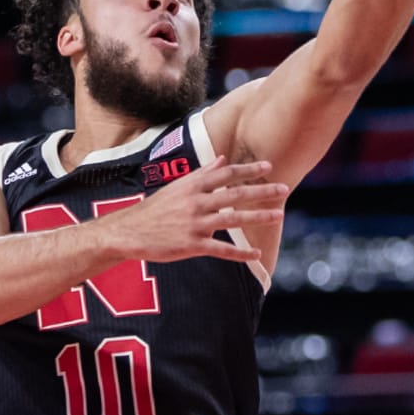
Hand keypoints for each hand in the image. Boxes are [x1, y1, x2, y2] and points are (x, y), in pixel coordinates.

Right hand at [102, 156, 287, 263]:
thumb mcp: (177, 187)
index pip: (225, 174)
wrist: (130, 231)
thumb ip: (202, 174)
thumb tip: (222, 159)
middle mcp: (195, 202)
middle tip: (283, 189)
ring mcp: (194, 224)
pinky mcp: (191, 245)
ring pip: (232, 219)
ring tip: (278, 216)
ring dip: (258, 217)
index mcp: (192, 186)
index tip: (268, 167)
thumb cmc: (155, 208)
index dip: (248, 170)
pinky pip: (221, 249)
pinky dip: (240, 253)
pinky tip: (257, 255)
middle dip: (261, 192)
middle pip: (234, 194)